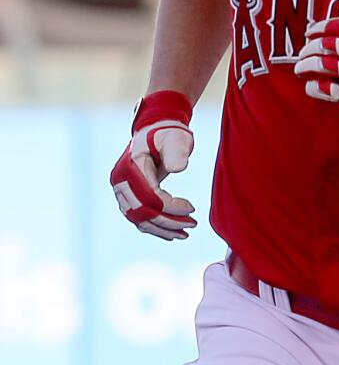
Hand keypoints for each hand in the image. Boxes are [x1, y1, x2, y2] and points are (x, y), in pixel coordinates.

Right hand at [110, 119, 196, 239]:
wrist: (156, 130)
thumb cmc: (169, 134)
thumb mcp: (177, 139)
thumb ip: (177, 152)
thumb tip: (178, 168)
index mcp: (129, 168)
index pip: (148, 197)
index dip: (170, 207)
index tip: (192, 209)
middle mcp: (120, 181)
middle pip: (142, 212)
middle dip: (168, 222)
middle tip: (193, 225)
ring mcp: (121, 190)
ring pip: (139, 219)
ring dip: (162, 229)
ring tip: (185, 234)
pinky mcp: (128, 196)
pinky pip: (139, 217)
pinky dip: (155, 226)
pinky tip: (172, 233)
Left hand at [295, 17, 338, 101]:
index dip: (322, 26)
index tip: (310, 30)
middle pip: (330, 45)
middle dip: (312, 47)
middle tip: (303, 51)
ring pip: (326, 65)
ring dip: (309, 65)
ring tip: (300, 68)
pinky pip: (329, 89)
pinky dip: (316, 87)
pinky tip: (310, 86)